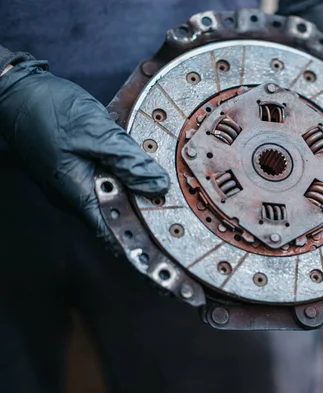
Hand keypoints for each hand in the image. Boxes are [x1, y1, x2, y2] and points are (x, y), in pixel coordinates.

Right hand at [0, 60, 169, 243]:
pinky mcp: (74, 170)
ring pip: (112, 197)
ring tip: (161, 183)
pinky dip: (122, 175)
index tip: (167, 240)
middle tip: (175, 205)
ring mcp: (72, 184)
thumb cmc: (50, 110)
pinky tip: (137, 163)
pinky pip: (104, 181)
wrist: (17, 90)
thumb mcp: (97, 133)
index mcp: (78, 195)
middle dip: (144, 212)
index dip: (140, 240)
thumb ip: (129, 162)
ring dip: (134, 191)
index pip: (113, 233)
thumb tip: (158, 186)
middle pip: (117, 216)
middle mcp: (74, 196)